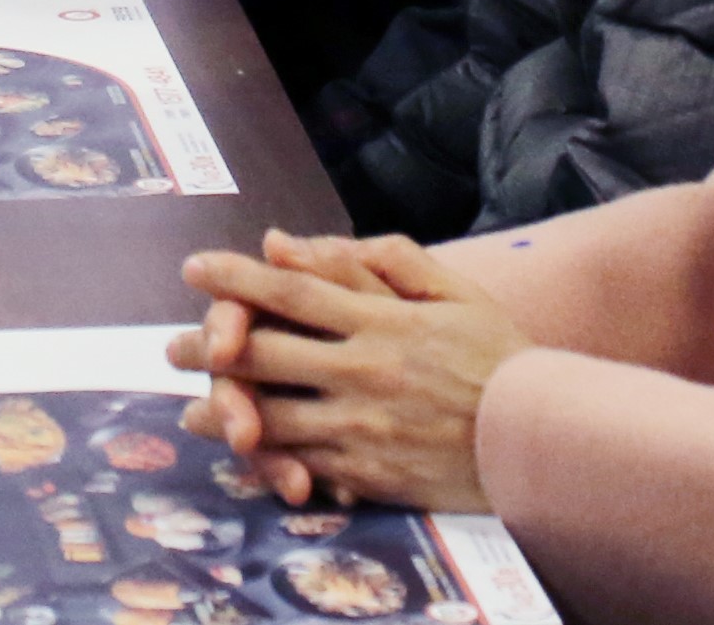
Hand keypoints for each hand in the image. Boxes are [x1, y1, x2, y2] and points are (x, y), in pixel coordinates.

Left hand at [170, 228, 530, 513]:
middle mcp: (363, 369)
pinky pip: (305, 463)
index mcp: (381, 319)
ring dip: (223, 410)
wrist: (541, 439)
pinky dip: (268, 458)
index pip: (291, 290)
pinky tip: (245, 453)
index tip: (193, 268)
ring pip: (271, 415)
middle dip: (210, 347)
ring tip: (190, 410)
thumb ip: (382, 259)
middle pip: (264, 353)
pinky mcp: (368, 470)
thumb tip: (298, 243)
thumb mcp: (454, 291)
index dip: (235, 279)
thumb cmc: (499, 358)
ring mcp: (362, 424)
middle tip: (172, 349)